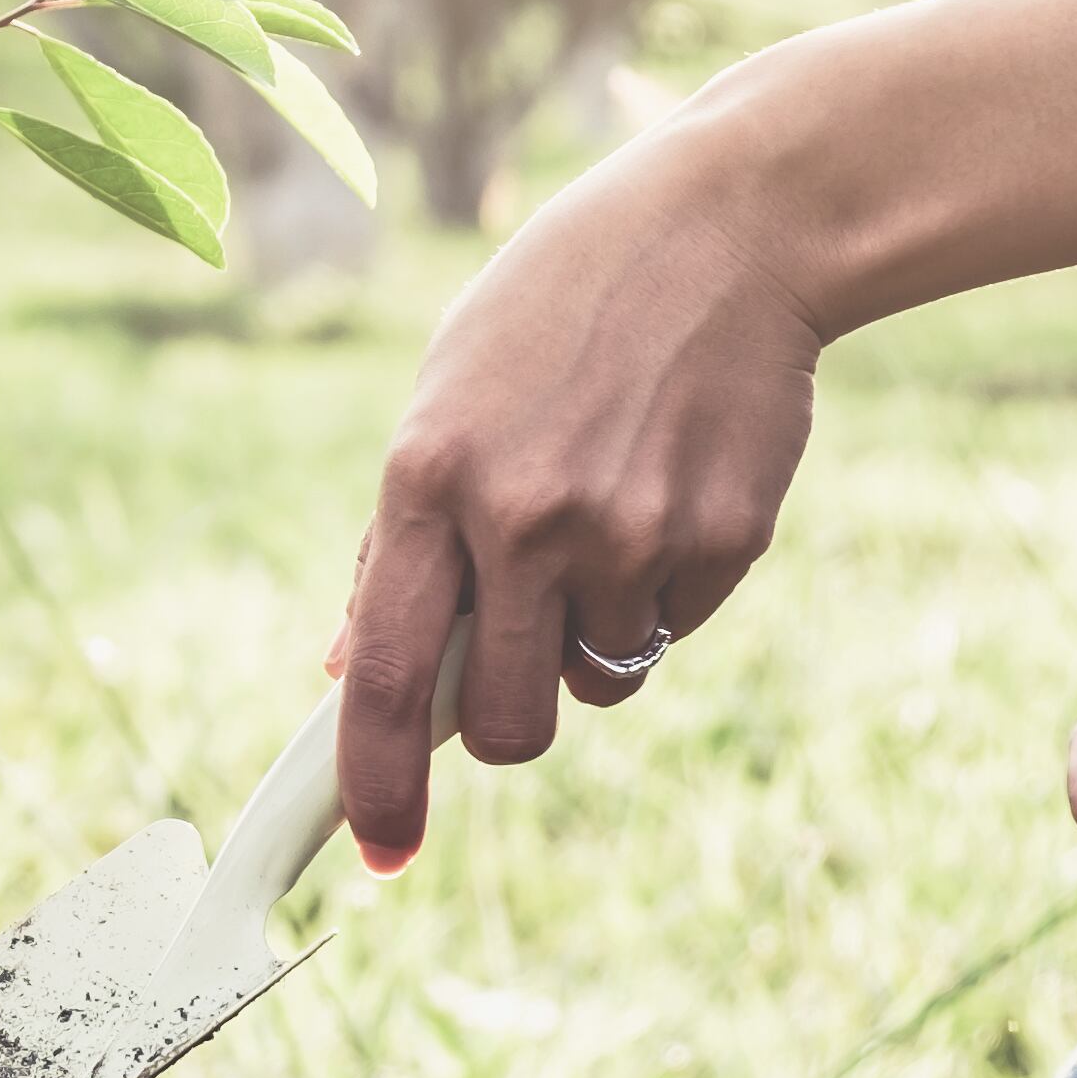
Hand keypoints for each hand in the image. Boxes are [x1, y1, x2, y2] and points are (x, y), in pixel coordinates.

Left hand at [333, 87, 823, 868]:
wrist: (727, 226)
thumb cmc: (562, 311)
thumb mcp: (450, 396)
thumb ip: (398, 538)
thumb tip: (349, 668)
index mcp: (429, 477)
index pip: (386, 676)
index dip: (377, 783)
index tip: (382, 850)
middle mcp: (524, 518)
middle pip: (506, 724)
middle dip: (509, 725)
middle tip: (521, 661)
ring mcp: (629, 533)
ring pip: (599, 680)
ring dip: (595, 637)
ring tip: (610, 510)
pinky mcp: (722, 539)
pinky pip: (675, 626)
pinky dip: (667, 589)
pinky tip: (671, 483)